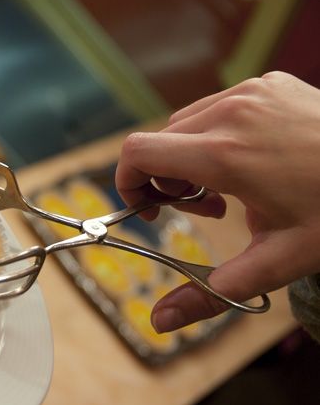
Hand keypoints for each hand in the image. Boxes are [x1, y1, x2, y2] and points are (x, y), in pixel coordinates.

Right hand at [115, 71, 319, 331]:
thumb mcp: (277, 260)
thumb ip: (211, 292)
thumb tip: (159, 321)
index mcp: (224, 155)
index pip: (137, 154)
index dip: (128, 183)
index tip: (151, 210)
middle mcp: (230, 113)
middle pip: (159, 142)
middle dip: (166, 179)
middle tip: (206, 209)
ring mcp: (250, 92)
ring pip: (185, 123)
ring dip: (189, 156)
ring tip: (230, 186)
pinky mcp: (267, 83)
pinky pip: (216, 107)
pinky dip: (214, 134)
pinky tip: (250, 159)